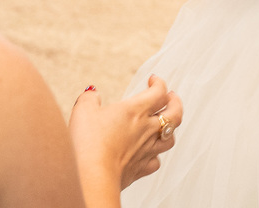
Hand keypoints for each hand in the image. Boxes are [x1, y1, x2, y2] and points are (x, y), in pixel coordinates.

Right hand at [69, 75, 183, 193]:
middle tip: (171, 97)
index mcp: (135, 110)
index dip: (159, 83)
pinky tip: (149, 153)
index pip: (159, 92)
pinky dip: (155, 155)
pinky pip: (156, 161)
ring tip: (165, 124)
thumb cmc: (89, 143)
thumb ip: (90, 98)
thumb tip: (92, 94)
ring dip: (170, 129)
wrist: (93, 177)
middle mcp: (146, 129)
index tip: (153, 80)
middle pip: (175, 114)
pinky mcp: (141, 169)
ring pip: (171, 138)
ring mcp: (146, 150)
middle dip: (176, 102)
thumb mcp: (83, 111)